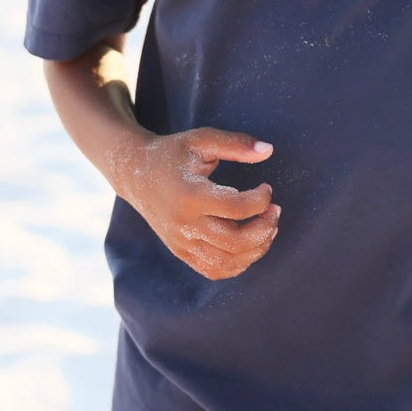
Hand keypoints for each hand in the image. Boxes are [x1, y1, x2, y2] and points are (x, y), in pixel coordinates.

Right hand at [121, 127, 279, 279]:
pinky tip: (249, 244)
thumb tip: (269, 150)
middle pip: (236, 241)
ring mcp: (181, 243)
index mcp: (190, 195)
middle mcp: (184, 224)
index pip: (237, 208)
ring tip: (267, 228)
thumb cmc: (173, 154)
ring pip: (228, 262)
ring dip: (257, 249)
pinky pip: (215, 270)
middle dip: (265, 228)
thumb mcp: (201, 140)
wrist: (136, 175)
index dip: (262, 199)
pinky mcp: (181, 252)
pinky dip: (238, 263)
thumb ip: (235, 144)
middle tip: (275, 211)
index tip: (267, 188)